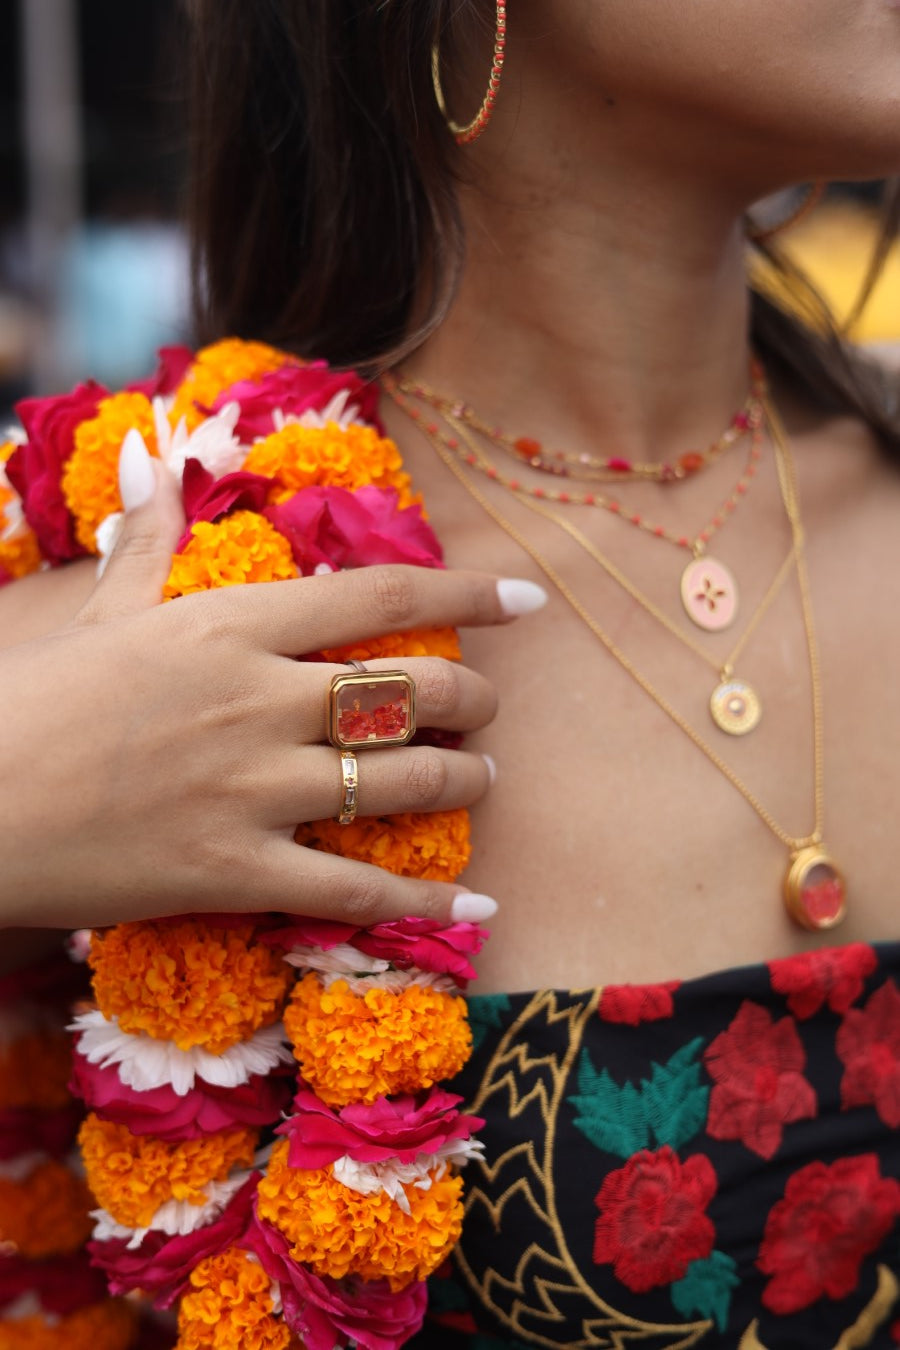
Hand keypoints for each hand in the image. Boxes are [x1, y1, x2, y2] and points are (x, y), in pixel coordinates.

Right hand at [0, 439, 545, 929]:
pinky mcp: (236, 872)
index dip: (469, 594)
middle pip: (411, 690)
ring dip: (462, 781)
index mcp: (229, 625)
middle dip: (472, 698)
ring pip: (402, 781)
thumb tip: (150, 458)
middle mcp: (259, 700)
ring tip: (483, 781)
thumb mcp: (99, 614)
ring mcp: (253, 789)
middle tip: (486, 708)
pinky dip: (425, 904)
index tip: (528, 599)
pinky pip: (355, 889)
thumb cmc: (30, 703)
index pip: (379, 598)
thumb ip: (146, 540)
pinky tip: (477, 911)